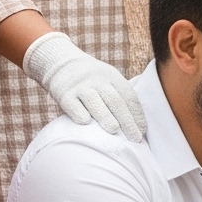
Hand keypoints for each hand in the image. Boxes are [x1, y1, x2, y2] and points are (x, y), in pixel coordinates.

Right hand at [23, 31, 146, 139]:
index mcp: (112, 76)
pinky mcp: (64, 93)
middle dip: (126, 120)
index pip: (128, 95)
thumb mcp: (106, 78)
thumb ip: (118, 95)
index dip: (136, 113)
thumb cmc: (90, 79)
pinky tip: (85, 123)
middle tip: (134, 139)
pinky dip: (79, 113)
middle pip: (115, 100)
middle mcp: (98, 80)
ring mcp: (80, 86)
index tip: (142, 131)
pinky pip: (73, 104)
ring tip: (115, 131)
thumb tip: (135, 125)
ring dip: (105, 116)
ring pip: (95, 101)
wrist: (59, 62)